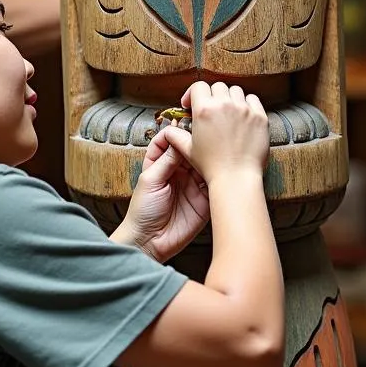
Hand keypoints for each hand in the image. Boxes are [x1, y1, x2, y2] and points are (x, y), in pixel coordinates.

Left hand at [119, 127, 209, 262]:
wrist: (149, 242)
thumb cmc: (142, 211)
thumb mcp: (150, 181)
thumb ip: (166, 160)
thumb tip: (180, 139)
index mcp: (162, 164)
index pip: (171, 141)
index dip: (176, 132)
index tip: (185, 124)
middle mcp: (179, 171)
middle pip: (191, 150)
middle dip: (198, 142)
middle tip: (207, 133)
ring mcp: (193, 184)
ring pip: (205, 164)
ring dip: (211, 157)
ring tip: (217, 149)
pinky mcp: (205, 199)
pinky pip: (214, 184)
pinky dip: (219, 176)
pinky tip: (222, 169)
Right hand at [181, 81, 268, 183]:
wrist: (236, 178)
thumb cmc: (211, 166)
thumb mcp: (188, 150)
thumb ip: (176, 136)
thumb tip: (169, 130)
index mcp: (204, 110)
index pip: (198, 86)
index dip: (192, 93)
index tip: (191, 104)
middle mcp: (224, 104)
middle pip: (217, 86)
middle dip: (212, 96)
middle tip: (211, 111)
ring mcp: (244, 109)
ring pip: (235, 91)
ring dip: (230, 98)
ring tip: (228, 114)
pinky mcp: (259, 116)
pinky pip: (252, 99)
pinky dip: (247, 104)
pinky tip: (243, 117)